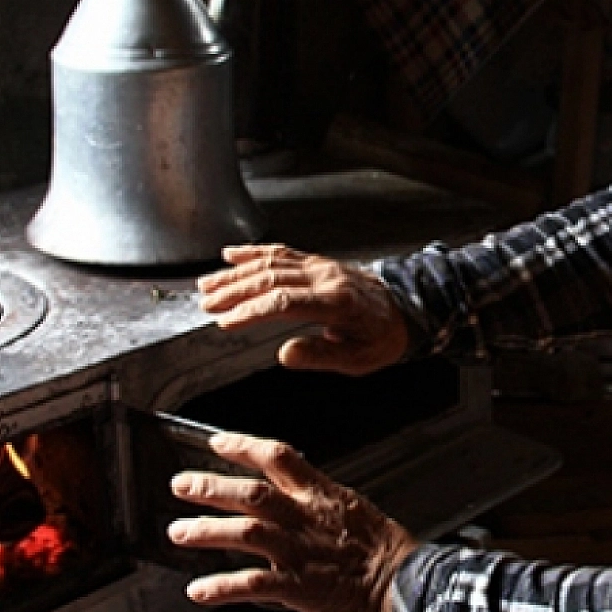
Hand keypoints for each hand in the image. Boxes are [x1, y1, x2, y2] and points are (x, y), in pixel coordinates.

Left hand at [167, 432, 418, 611]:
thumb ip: (317, 503)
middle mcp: (306, 518)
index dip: (243, 446)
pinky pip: (252, 584)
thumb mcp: (352, 511)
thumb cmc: (384, 552)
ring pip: (245, 532)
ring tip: (178, 532)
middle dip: (211, 486)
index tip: (216, 442)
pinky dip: (221, 587)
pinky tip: (199, 591)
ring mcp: (301, 552)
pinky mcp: (299, 587)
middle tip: (181, 484)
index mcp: (321, 495)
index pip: (278, 457)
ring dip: (206, 531)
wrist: (406, 586)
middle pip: (251, 493)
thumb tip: (288, 499)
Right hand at [197, 244, 409, 375]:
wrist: (406, 309)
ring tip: (208, 284)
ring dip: (236, 272)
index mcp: (336, 302)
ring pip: (271, 262)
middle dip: (233, 290)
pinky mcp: (317, 262)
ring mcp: (320, 266)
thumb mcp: (358, 359)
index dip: (251, 311)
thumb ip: (322, 355)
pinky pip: (282, 252)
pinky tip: (232, 255)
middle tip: (206, 304)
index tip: (226, 322)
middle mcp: (325, 278)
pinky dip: (254, 252)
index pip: (283, 302)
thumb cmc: (382, 337)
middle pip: (270, 278)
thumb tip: (286, 355)